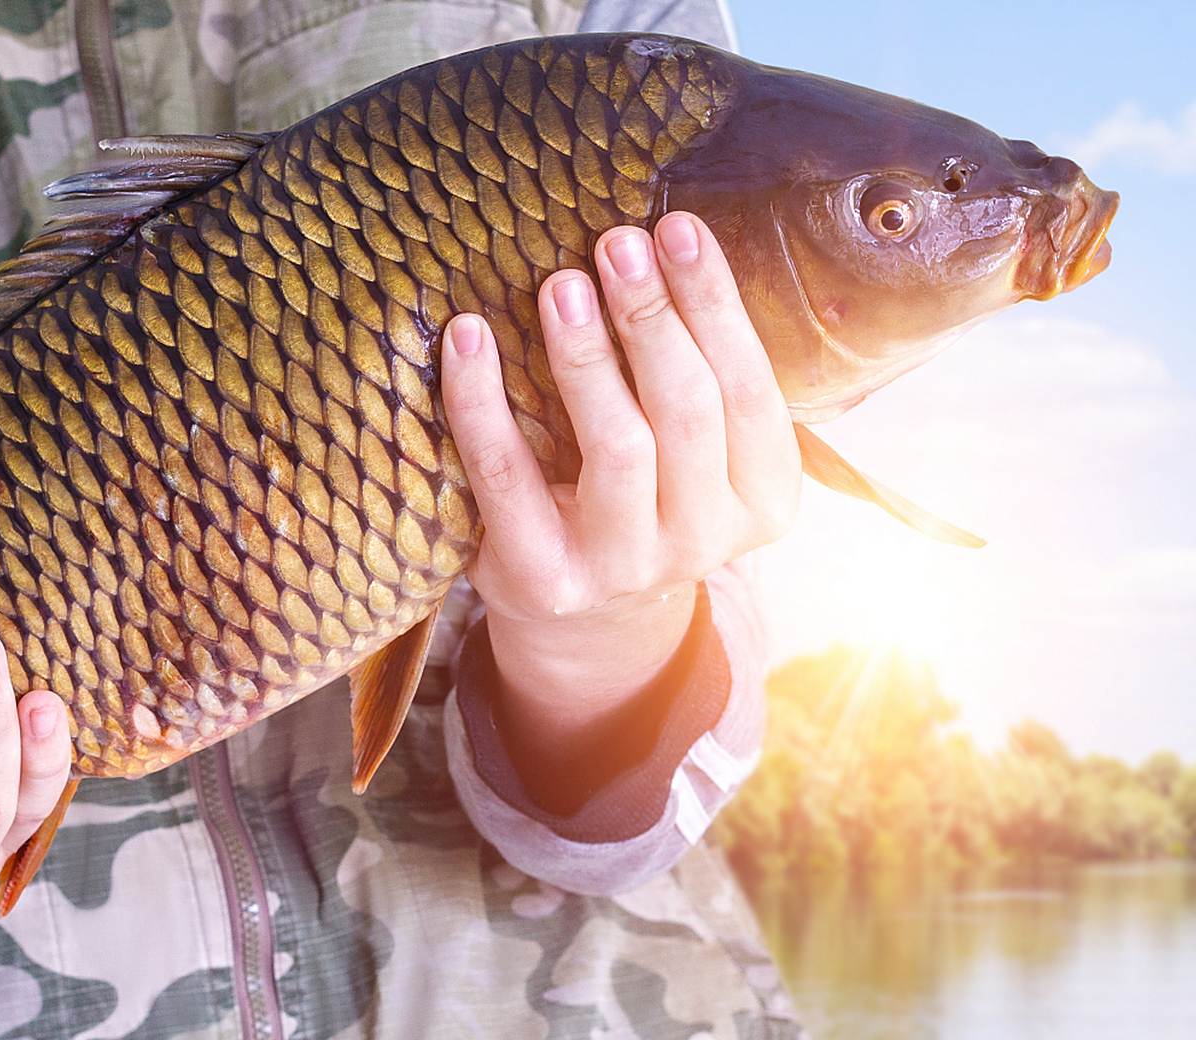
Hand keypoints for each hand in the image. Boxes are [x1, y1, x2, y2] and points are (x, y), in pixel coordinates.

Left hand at [439, 212, 798, 801]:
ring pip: (618, 446)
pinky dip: (481, 400)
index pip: (749, 391)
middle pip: (688, 412)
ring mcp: (623, 569)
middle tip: (617, 244)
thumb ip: (697, 378)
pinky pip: (507, 476)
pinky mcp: (541, 579)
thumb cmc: (641, 496)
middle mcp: (704, 542)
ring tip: (560, 284)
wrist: (582, 619)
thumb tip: (663, 244)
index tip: (677, 229)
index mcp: (763, 501)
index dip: (714, 306)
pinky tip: (467, 337)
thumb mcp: (696, 454)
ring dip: (587, 355)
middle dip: (654, 318)